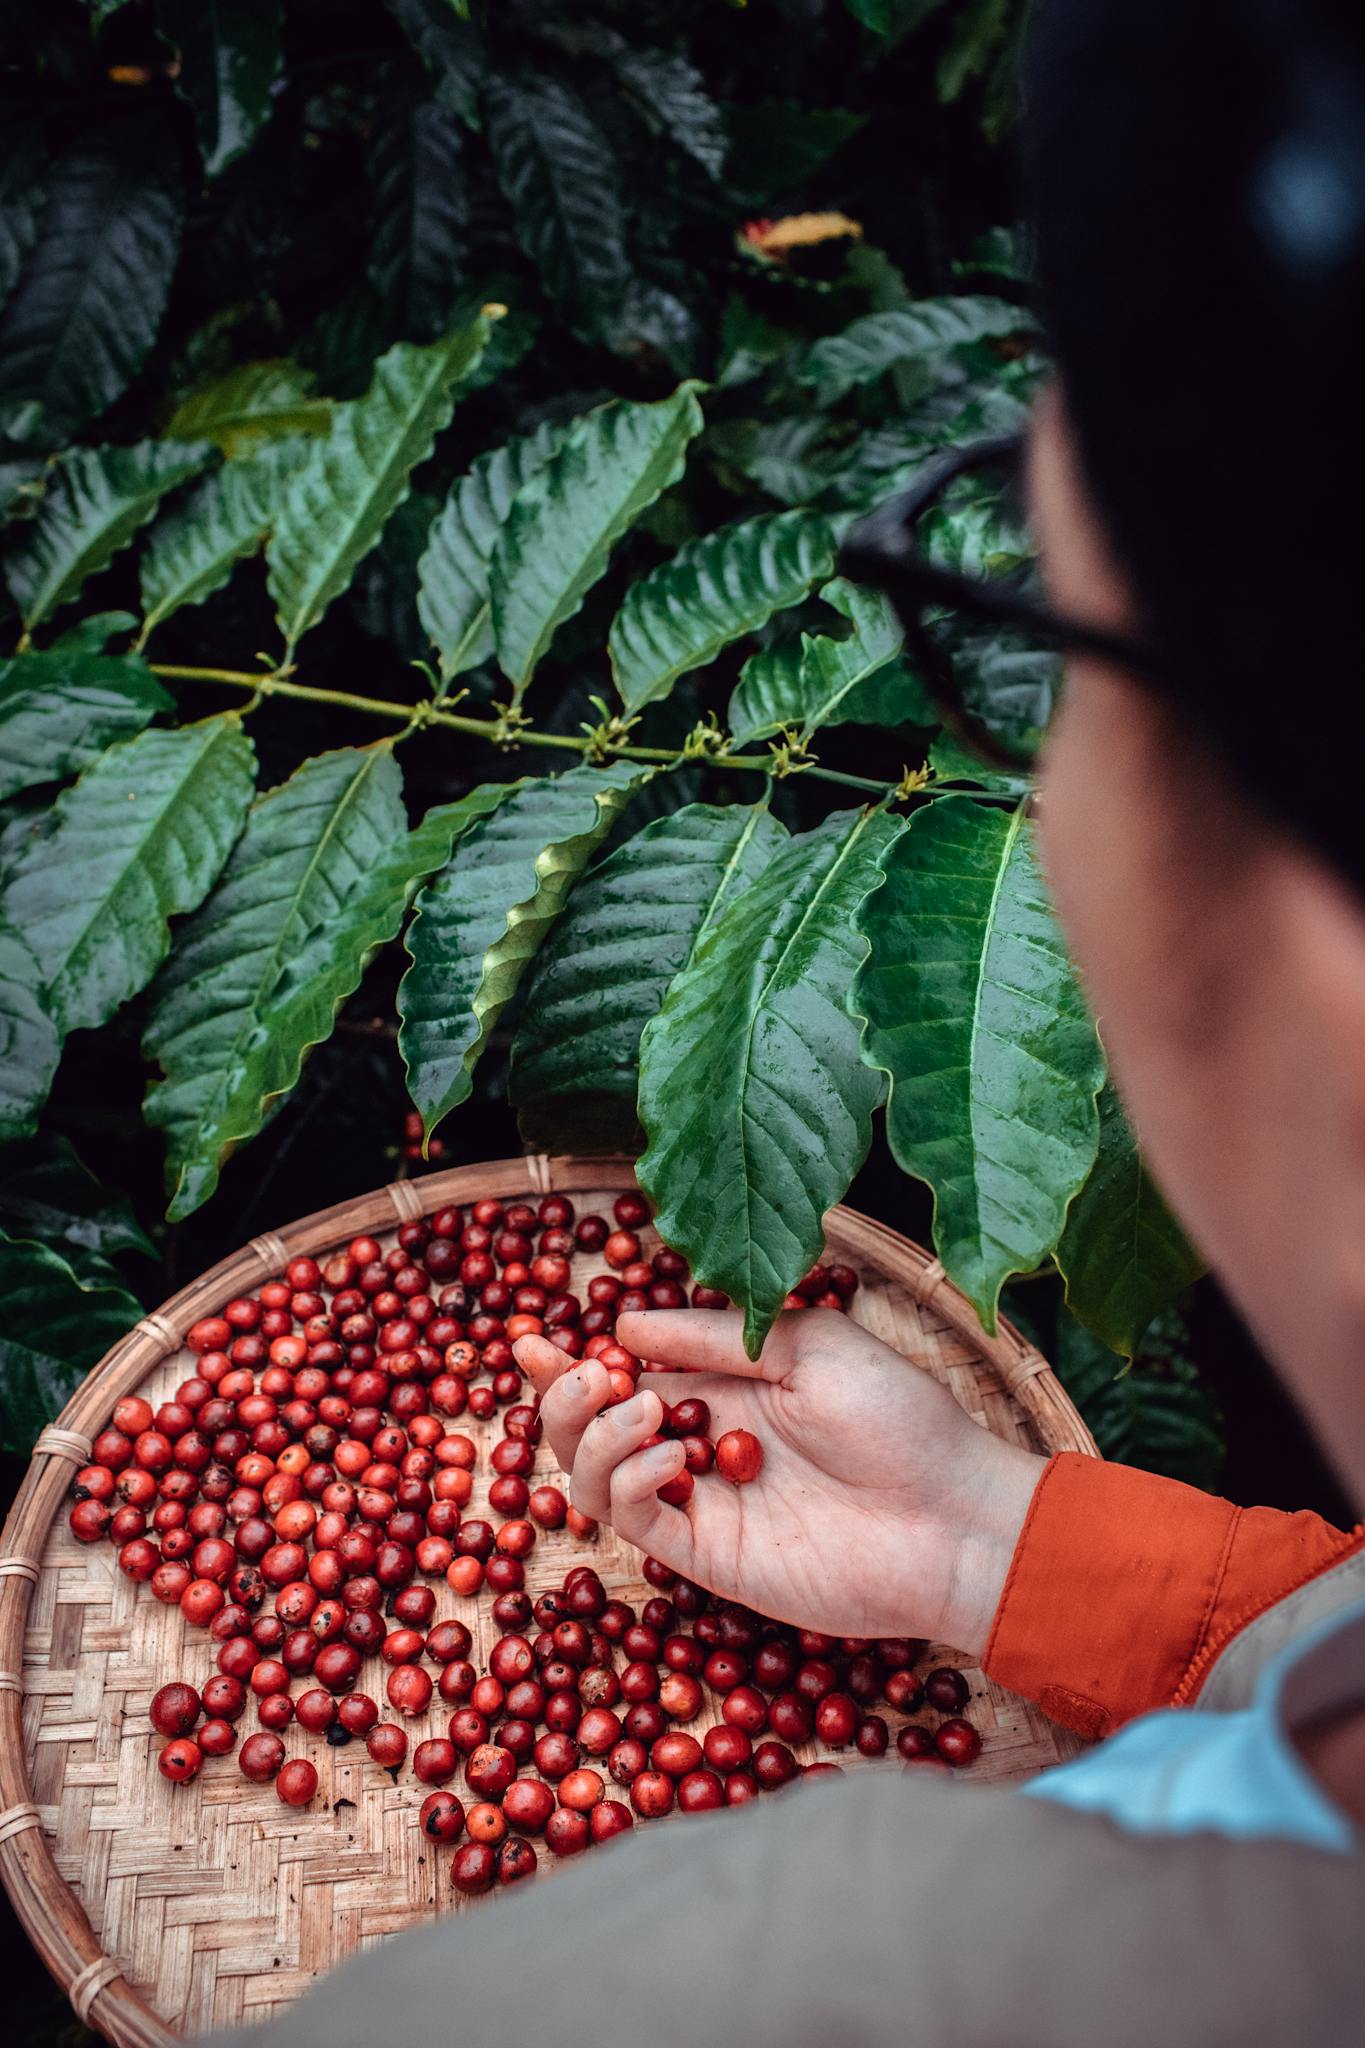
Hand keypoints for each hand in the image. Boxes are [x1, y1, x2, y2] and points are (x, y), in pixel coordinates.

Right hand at [513, 1308, 1044, 1653]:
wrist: (952, 1517)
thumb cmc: (901, 1420)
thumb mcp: (808, 1346)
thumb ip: (715, 1338)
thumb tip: (624, 1325)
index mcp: (726, 1388)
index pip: (627, 1370)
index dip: (571, 1357)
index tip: (529, 1335)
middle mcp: (701, 1444)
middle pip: (591, 1424)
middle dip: (562, 1394)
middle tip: (573, 1371)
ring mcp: (701, 1500)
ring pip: (595, 1473)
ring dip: (591, 1433)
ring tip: (639, 1409)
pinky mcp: (707, 1553)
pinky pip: (634, 1517)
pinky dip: (630, 1478)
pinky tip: (670, 1454)